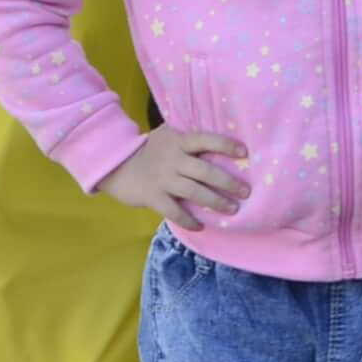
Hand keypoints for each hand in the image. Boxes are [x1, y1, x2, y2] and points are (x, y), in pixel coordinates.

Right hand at [103, 128, 248, 230]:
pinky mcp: (152, 196)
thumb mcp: (168, 136)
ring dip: (216, 202)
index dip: (225, 145)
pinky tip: (201, 225)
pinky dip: (188, 220)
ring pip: (194, 192)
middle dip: (228, 182)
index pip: (206, 140)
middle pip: (204, 171)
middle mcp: (172, 159)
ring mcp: (162, 178)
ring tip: (232, 209)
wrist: (116, 164)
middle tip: (246, 192)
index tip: (244, 153)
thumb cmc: (152, 151)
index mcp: (179, 141)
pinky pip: (174, 211)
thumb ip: (189, 138)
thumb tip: (225, 141)